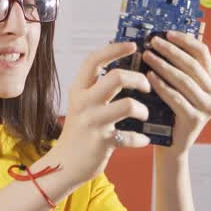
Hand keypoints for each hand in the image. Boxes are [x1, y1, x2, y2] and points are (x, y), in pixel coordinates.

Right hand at [42, 41, 151, 185]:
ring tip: (144, 115)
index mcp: (79, 90)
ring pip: (129, 105)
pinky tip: (142, 139)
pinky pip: (130, 136)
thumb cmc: (78, 133)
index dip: (114, 49)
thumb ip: (98, 89)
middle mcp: (84, 103)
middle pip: (116, 77)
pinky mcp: (102, 142)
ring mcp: (93, 122)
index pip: (94, 60)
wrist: (63, 165)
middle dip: (138, 78)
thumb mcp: (82, 105)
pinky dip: (141, 138)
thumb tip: (124, 71)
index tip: (133, 45)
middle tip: (146, 85)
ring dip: (143, 109)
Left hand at [142, 31, 210, 153]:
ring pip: (184, 80)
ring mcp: (208, 108)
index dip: (186, 41)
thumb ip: (175, 68)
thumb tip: (159, 40)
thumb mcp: (175, 88)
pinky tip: (149, 77)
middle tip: (153, 42)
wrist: (169, 146)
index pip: (203, 54)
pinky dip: (162, 85)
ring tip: (147, 56)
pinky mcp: (196, 119)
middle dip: (171, 51)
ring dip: (164, 66)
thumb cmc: (168, 113)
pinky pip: (176, 98)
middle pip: (193, 65)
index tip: (167, 33)